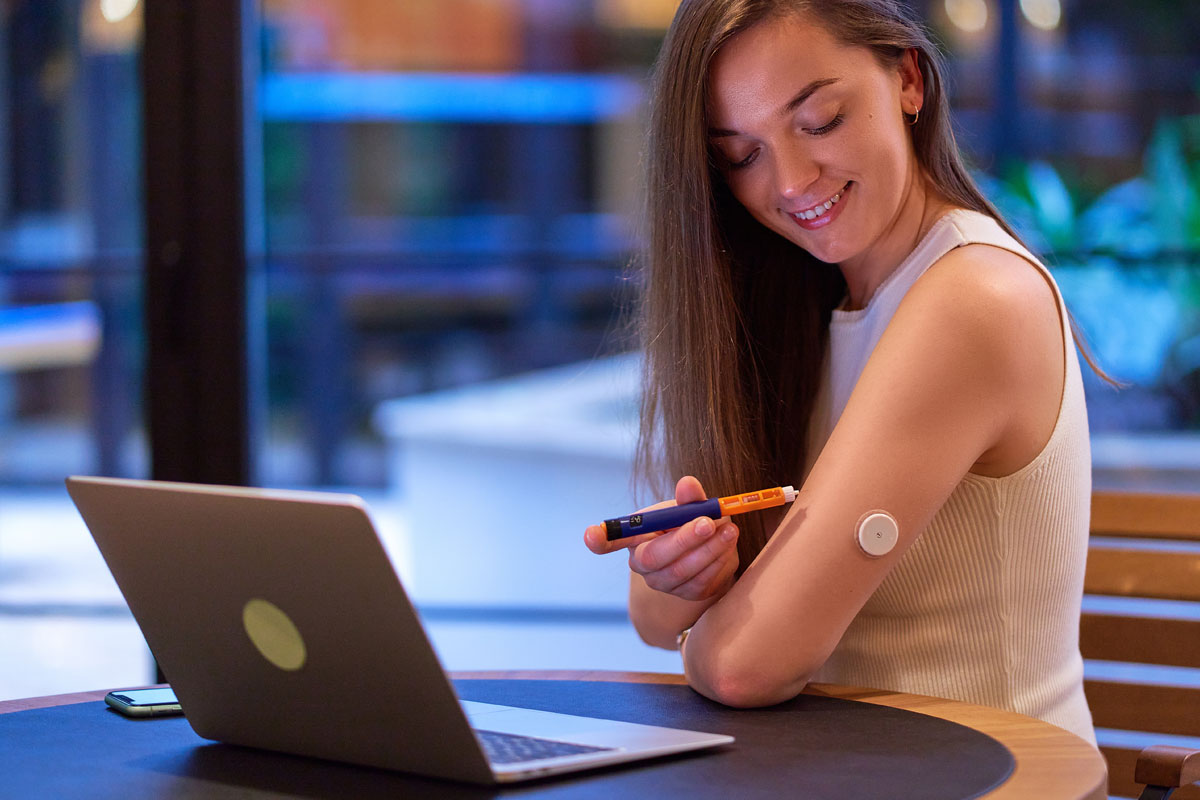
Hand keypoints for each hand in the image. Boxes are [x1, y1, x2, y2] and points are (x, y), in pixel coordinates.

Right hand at [583, 476, 738, 601]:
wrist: (714, 549)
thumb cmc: (693, 522)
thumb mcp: (690, 506)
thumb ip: (689, 497)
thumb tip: (688, 484)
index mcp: (635, 535)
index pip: (608, 540)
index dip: (598, 539)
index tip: (591, 535)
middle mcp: (642, 563)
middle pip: (655, 557)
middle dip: (684, 539)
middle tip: (708, 522)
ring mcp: (663, 583)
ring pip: (683, 570)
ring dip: (710, 549)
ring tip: (729, 528)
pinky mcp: (687, 595)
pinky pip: (702, 581)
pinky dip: (718, 561)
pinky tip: (728, 544)